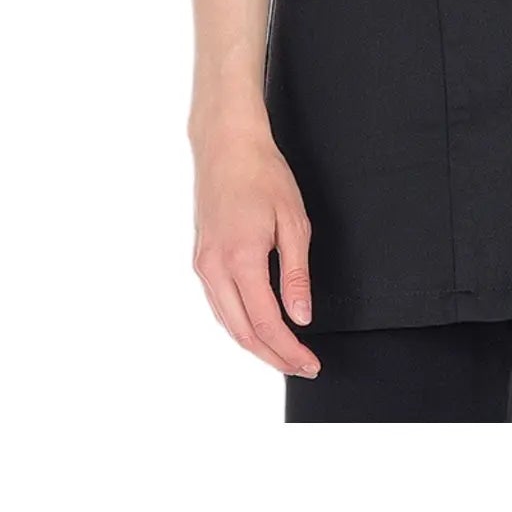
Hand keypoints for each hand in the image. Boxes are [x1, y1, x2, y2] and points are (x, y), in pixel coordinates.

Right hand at [189, 111, 321, 379]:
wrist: (227, 145)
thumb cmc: (262, 174)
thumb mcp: (293, 222)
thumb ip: (296, 275)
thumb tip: (301, 317)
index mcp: (241, 260)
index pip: (267, 323)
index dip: (289, 350)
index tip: (310, 363)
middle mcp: (215, 269)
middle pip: (243, 333)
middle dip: (273, 357)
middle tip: (301, 367)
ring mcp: (203, 265)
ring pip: (227, 323)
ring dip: (255, 345)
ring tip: (283, 354)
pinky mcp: (201, 259)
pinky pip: (219, 305)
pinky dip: (239, 324)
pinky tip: (256, 327)